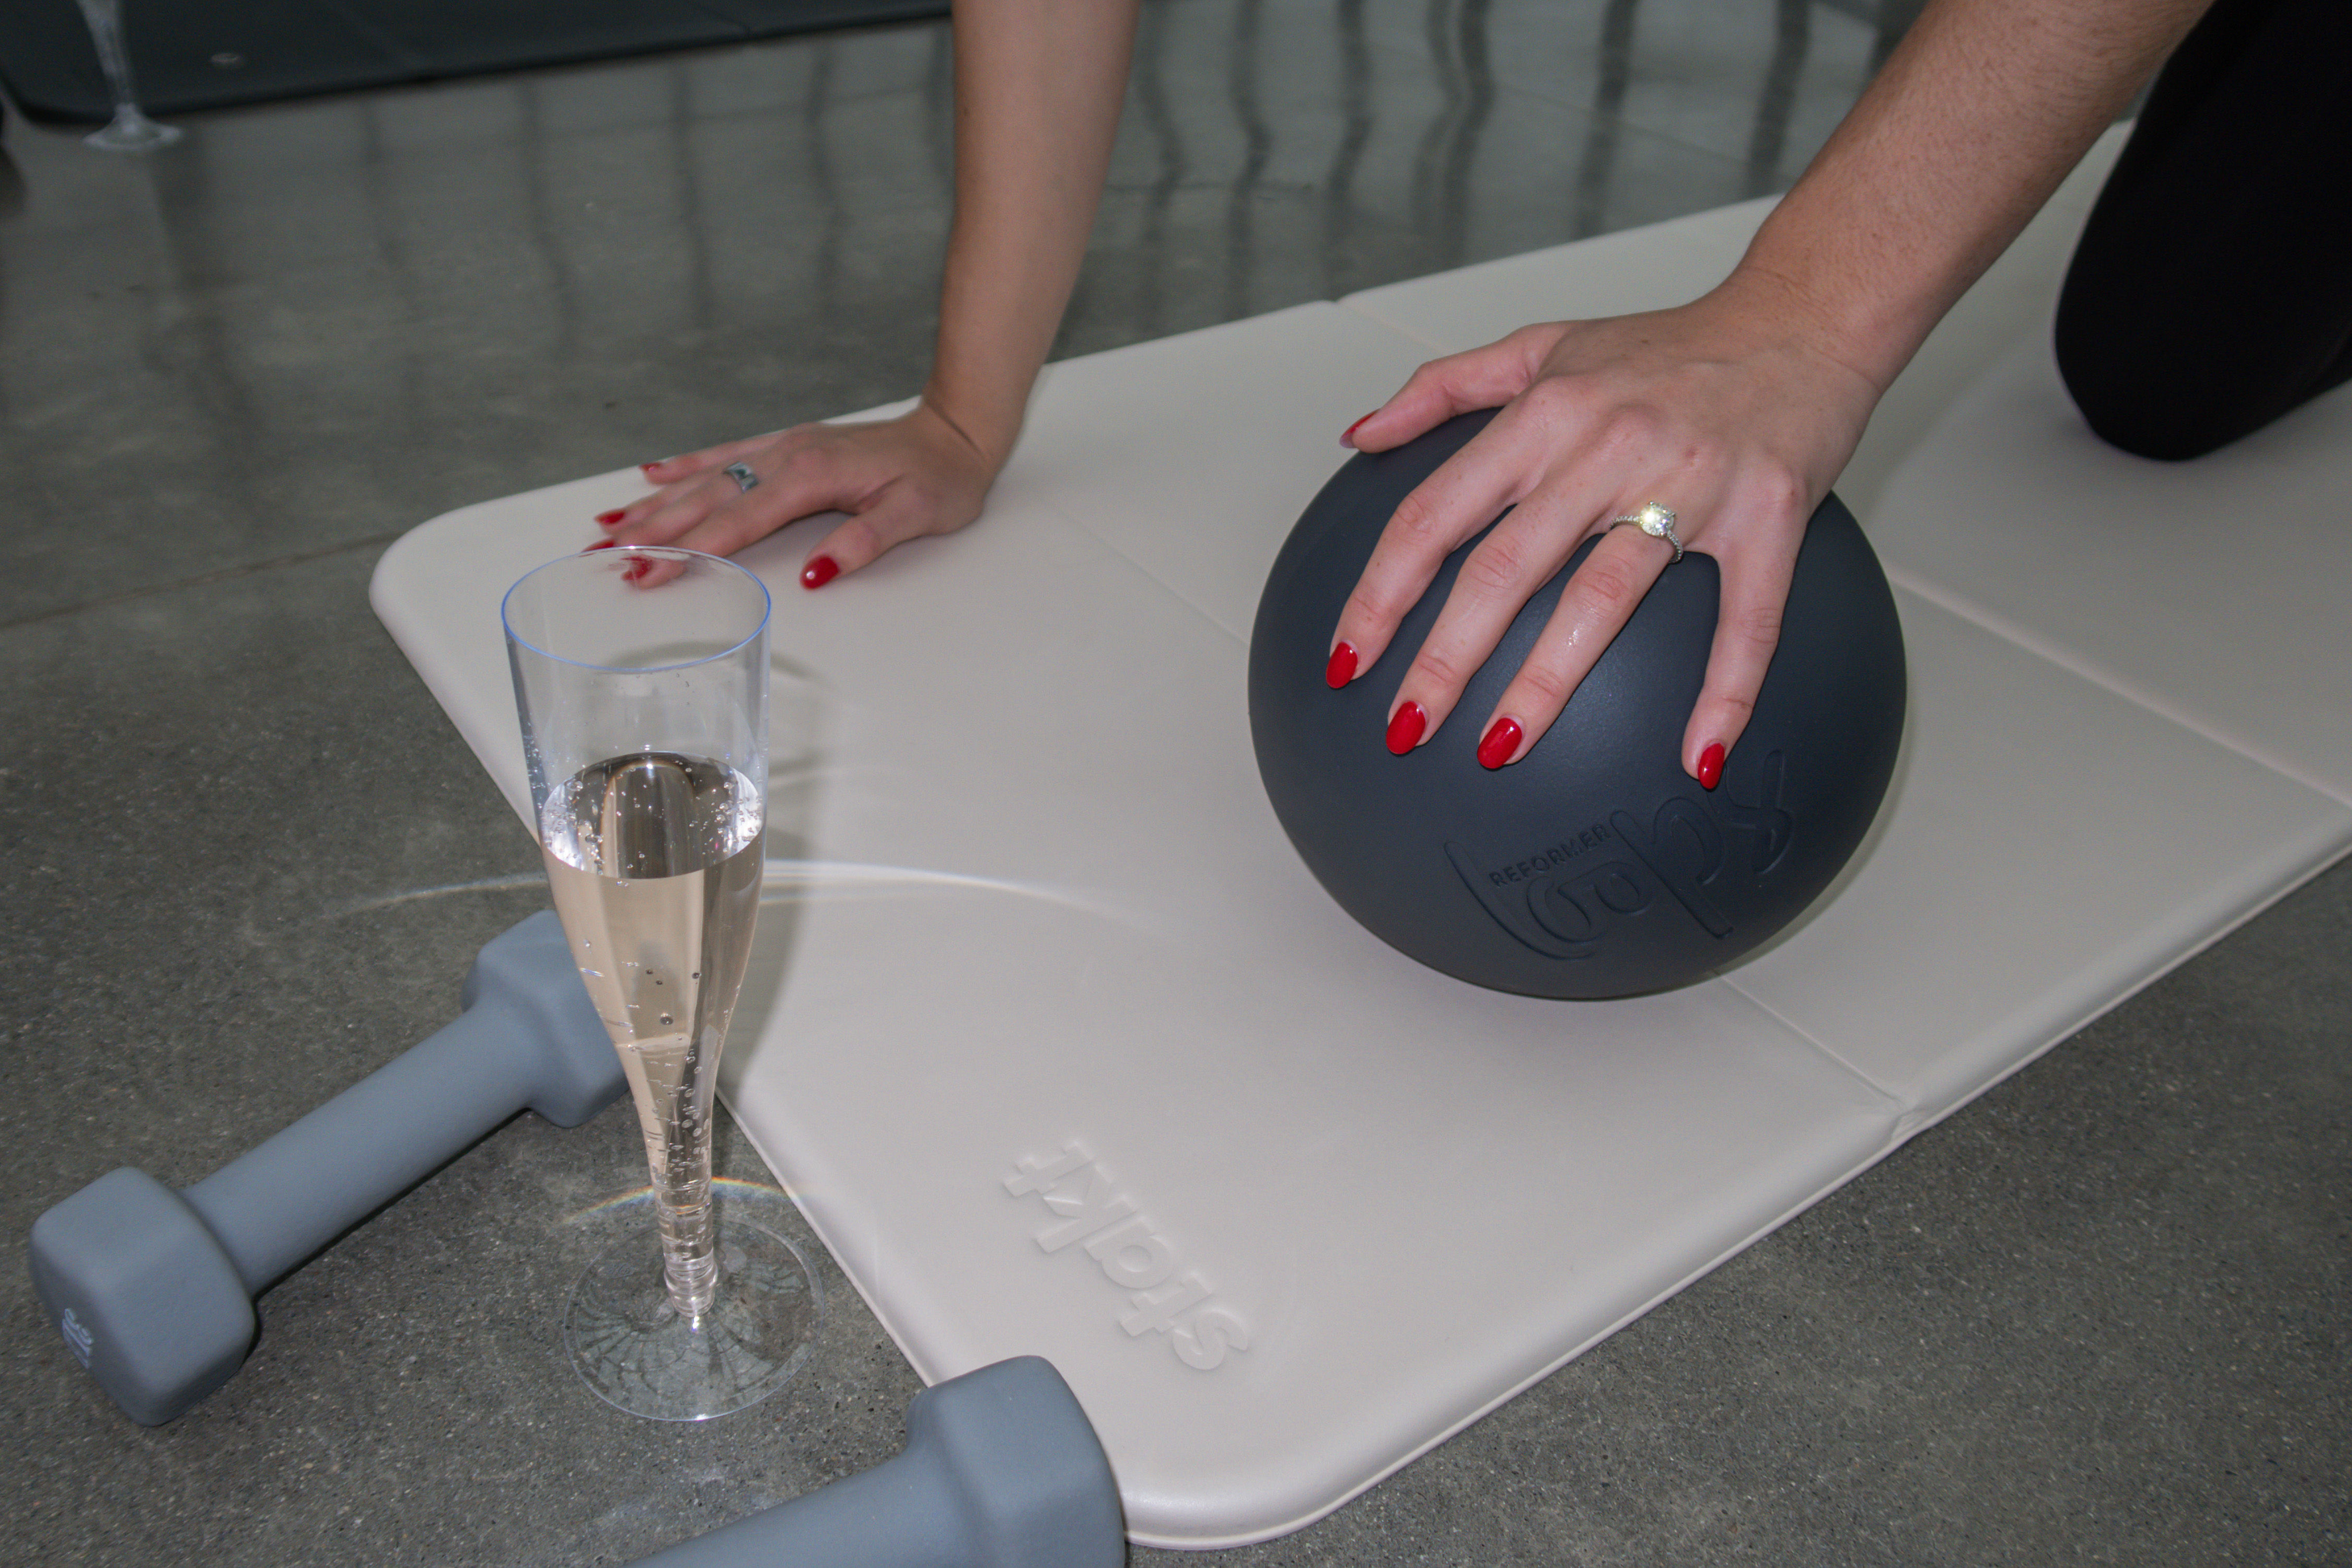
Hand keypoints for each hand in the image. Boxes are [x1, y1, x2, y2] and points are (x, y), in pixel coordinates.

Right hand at [591, 400, 1002, 587]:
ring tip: (608, 524)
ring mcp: (785, 447)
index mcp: (811, 478)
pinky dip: (686, 465)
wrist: (956, 434)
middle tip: (605, 558)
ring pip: (708, 478)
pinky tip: (651, 473)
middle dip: (653, 531)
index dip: (688, 550)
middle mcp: (788, 457)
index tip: (646, 573)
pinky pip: (727, 454)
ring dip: (656, 504)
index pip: (736, 522)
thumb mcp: (914, 519)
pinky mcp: (790, 444)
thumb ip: (861, 544)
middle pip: (708, 501)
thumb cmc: (939, 481)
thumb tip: (811, 576)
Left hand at [1330, 271, 1882, 784]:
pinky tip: (1697, 758)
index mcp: (1545, 413)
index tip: (1348, 657)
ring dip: (1544, 685)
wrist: (1805, 313)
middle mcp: (1607, 446)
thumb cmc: (1671, 343)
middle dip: (1442, 658)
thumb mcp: (1544, 344)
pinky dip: (1725, 693)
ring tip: (1497, 751)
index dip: (1382, 590)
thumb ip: (1444, 387)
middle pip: (1503, 568)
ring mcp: (1691, 483)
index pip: (1436, 512)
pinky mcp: (1770, 516)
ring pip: (1601, 599)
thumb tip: (1360, 433)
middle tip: (1403, 729)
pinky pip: (1747, 621)